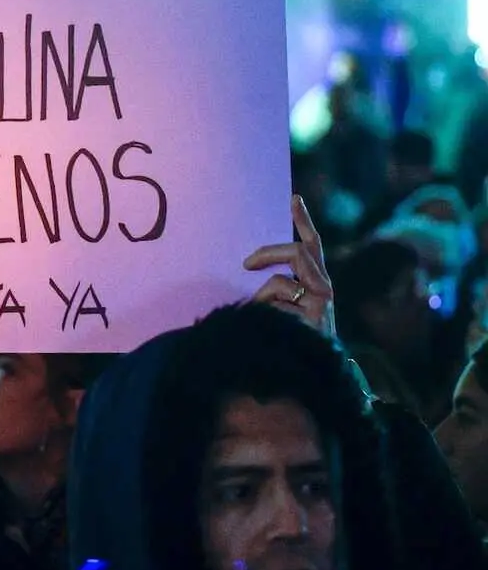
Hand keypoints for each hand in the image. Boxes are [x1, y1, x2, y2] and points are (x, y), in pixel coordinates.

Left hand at [244, 195, 336, 337]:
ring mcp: (322, 301)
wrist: (311, 371)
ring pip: (279, 282)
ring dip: (262, 298)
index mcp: (316, 280)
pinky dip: (266, 318)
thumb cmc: (292, 337)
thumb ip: (274, 287)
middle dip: (268, 253)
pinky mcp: (314, 317)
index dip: (303, 221)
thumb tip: (249, 267)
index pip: (311, 245)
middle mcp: (324, 286)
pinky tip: (275, 333)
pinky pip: (275, 308)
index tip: (293, 198)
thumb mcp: (281, 306)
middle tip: (246, 263)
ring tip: (262, 317)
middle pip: (296, 252)